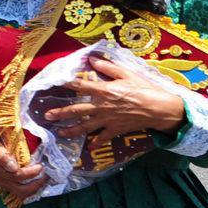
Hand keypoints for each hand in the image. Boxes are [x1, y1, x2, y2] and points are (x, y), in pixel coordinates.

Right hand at [0, 128, 44, 203]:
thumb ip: (2, 156)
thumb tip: (14, 168)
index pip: (17, 177)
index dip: (31, 173)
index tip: (40, 166)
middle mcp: (0, 180)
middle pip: (21, 191)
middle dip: (36, 185)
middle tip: (46, 176)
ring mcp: (3, 183)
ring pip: (21, 193)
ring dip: (34, 188)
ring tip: (44, 179)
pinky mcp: (6, 183)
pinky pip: (20, 191)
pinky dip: (30, 188)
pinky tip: (37, 180)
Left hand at [41, 55, 185, 145]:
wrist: (160, 109)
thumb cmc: (145, 88)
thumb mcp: (127, 74)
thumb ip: (108, 68)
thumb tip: (92, 60)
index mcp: (104, 90)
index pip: (80, 86)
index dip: (66, 84)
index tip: (54, 84)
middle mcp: (102, 106)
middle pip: (77, 110)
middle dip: (61, 113)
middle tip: (47, 115)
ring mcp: (107, 120)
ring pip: (85, 126)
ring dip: (71, 130)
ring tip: (59, 132)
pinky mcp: (115, 130)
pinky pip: (103, 138)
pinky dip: (96, 143)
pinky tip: (89, 148)